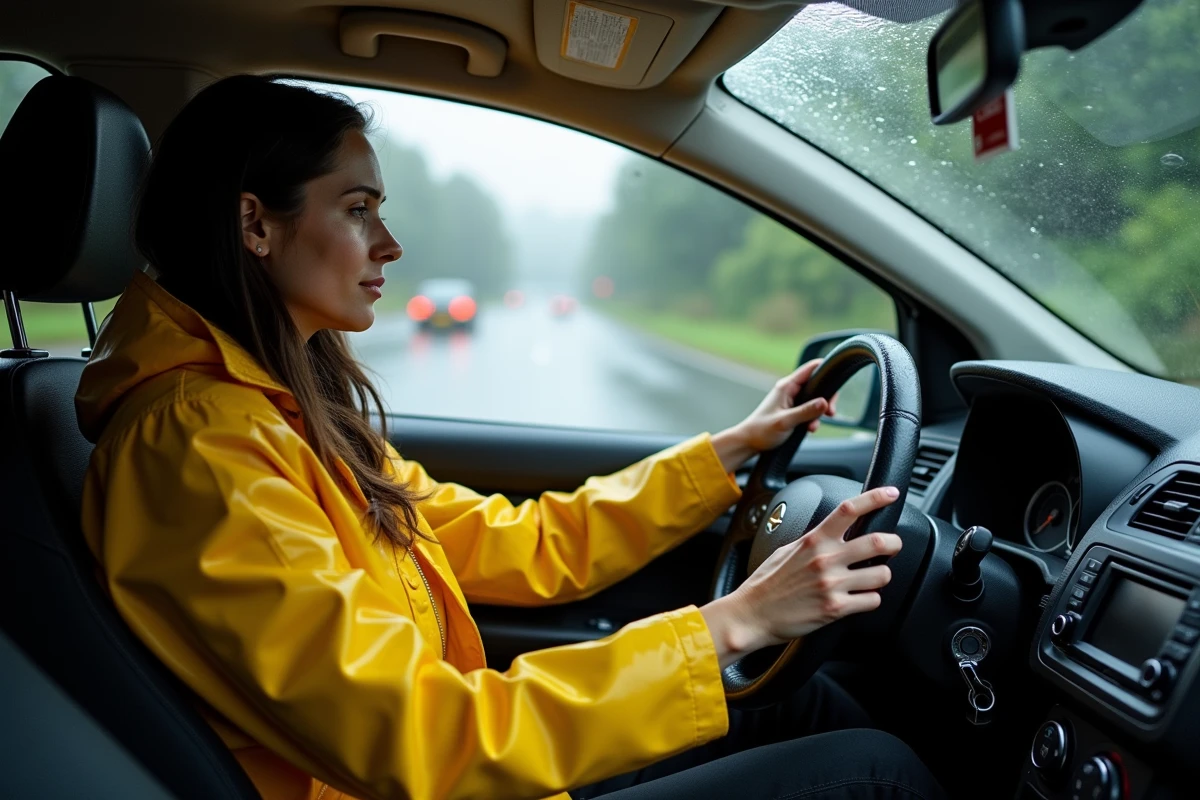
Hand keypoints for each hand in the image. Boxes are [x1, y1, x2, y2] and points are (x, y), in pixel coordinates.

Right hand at [701, 487, 901, 668]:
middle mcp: (825, 559)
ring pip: (882, 574)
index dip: (875, 498)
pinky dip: (870, 599)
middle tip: (894, 546)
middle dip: (895, 543)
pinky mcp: (835, 608)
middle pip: (878, 541)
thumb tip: (832, 534)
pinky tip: (860, 598)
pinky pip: (872, 601)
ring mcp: (832, 584)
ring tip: (871, 578)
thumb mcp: (787, 550)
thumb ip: (813, 541)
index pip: (849, 510)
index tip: (890, 493)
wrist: (752, 614)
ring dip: (882, 576)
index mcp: (814, 540)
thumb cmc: (767, 583)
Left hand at [710, 359, 836, 472]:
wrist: (749, 442)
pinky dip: (814, 419)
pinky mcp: (794, 411)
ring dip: (820, 412)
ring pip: (816, 399)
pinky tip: (810, 429)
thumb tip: (825, 402)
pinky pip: (810, 410)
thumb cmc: (762, 430)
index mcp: (787, 386)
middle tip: (830, 413)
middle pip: (818, 385)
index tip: (838, 381)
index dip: (826, 370)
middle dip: (827, 399)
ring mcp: (792, 400)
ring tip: (814, 426)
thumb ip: (806, 412)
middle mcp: (790, 390)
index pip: (811, 368)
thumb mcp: (785, 421)